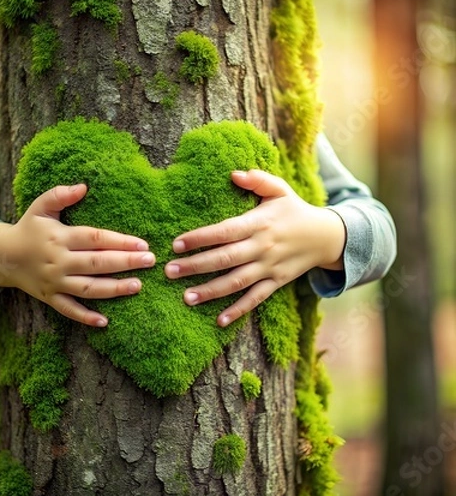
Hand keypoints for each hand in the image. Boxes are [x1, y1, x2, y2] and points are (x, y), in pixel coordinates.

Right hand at [0, 184, 154, 326]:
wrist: (2, 256)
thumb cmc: (29, 228)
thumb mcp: (40, 207)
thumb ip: (60, 195)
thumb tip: (83, 186)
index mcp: (59, 237)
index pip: (95, 239)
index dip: (120, 241)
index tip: (142, 243)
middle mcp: (58, 261)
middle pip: (97, 263)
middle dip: (125, 263)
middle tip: (150, 261)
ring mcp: (54, 282)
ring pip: (88, 289)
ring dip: (114, 289)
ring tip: (138, 285)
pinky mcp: (50, 298)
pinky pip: (69, 310)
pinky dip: (85, 317)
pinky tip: (105, 321)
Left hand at [164, 170, 345, 326]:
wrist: (327, 237)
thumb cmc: (295, 210)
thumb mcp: (280, 190)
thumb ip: (258, 180)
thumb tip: (234, 174)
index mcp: (259, 223)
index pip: (225, 231)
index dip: (200, 238)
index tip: (177, 244)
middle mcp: (262, 247)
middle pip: (225, 259)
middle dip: (195, 266)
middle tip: (169, 271)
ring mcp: (269, 268)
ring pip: (236, 282)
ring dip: (210, 291)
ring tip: (186, 297)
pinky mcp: (276, 283)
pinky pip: (255, 299)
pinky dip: (238, 311)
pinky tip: (219, 321)